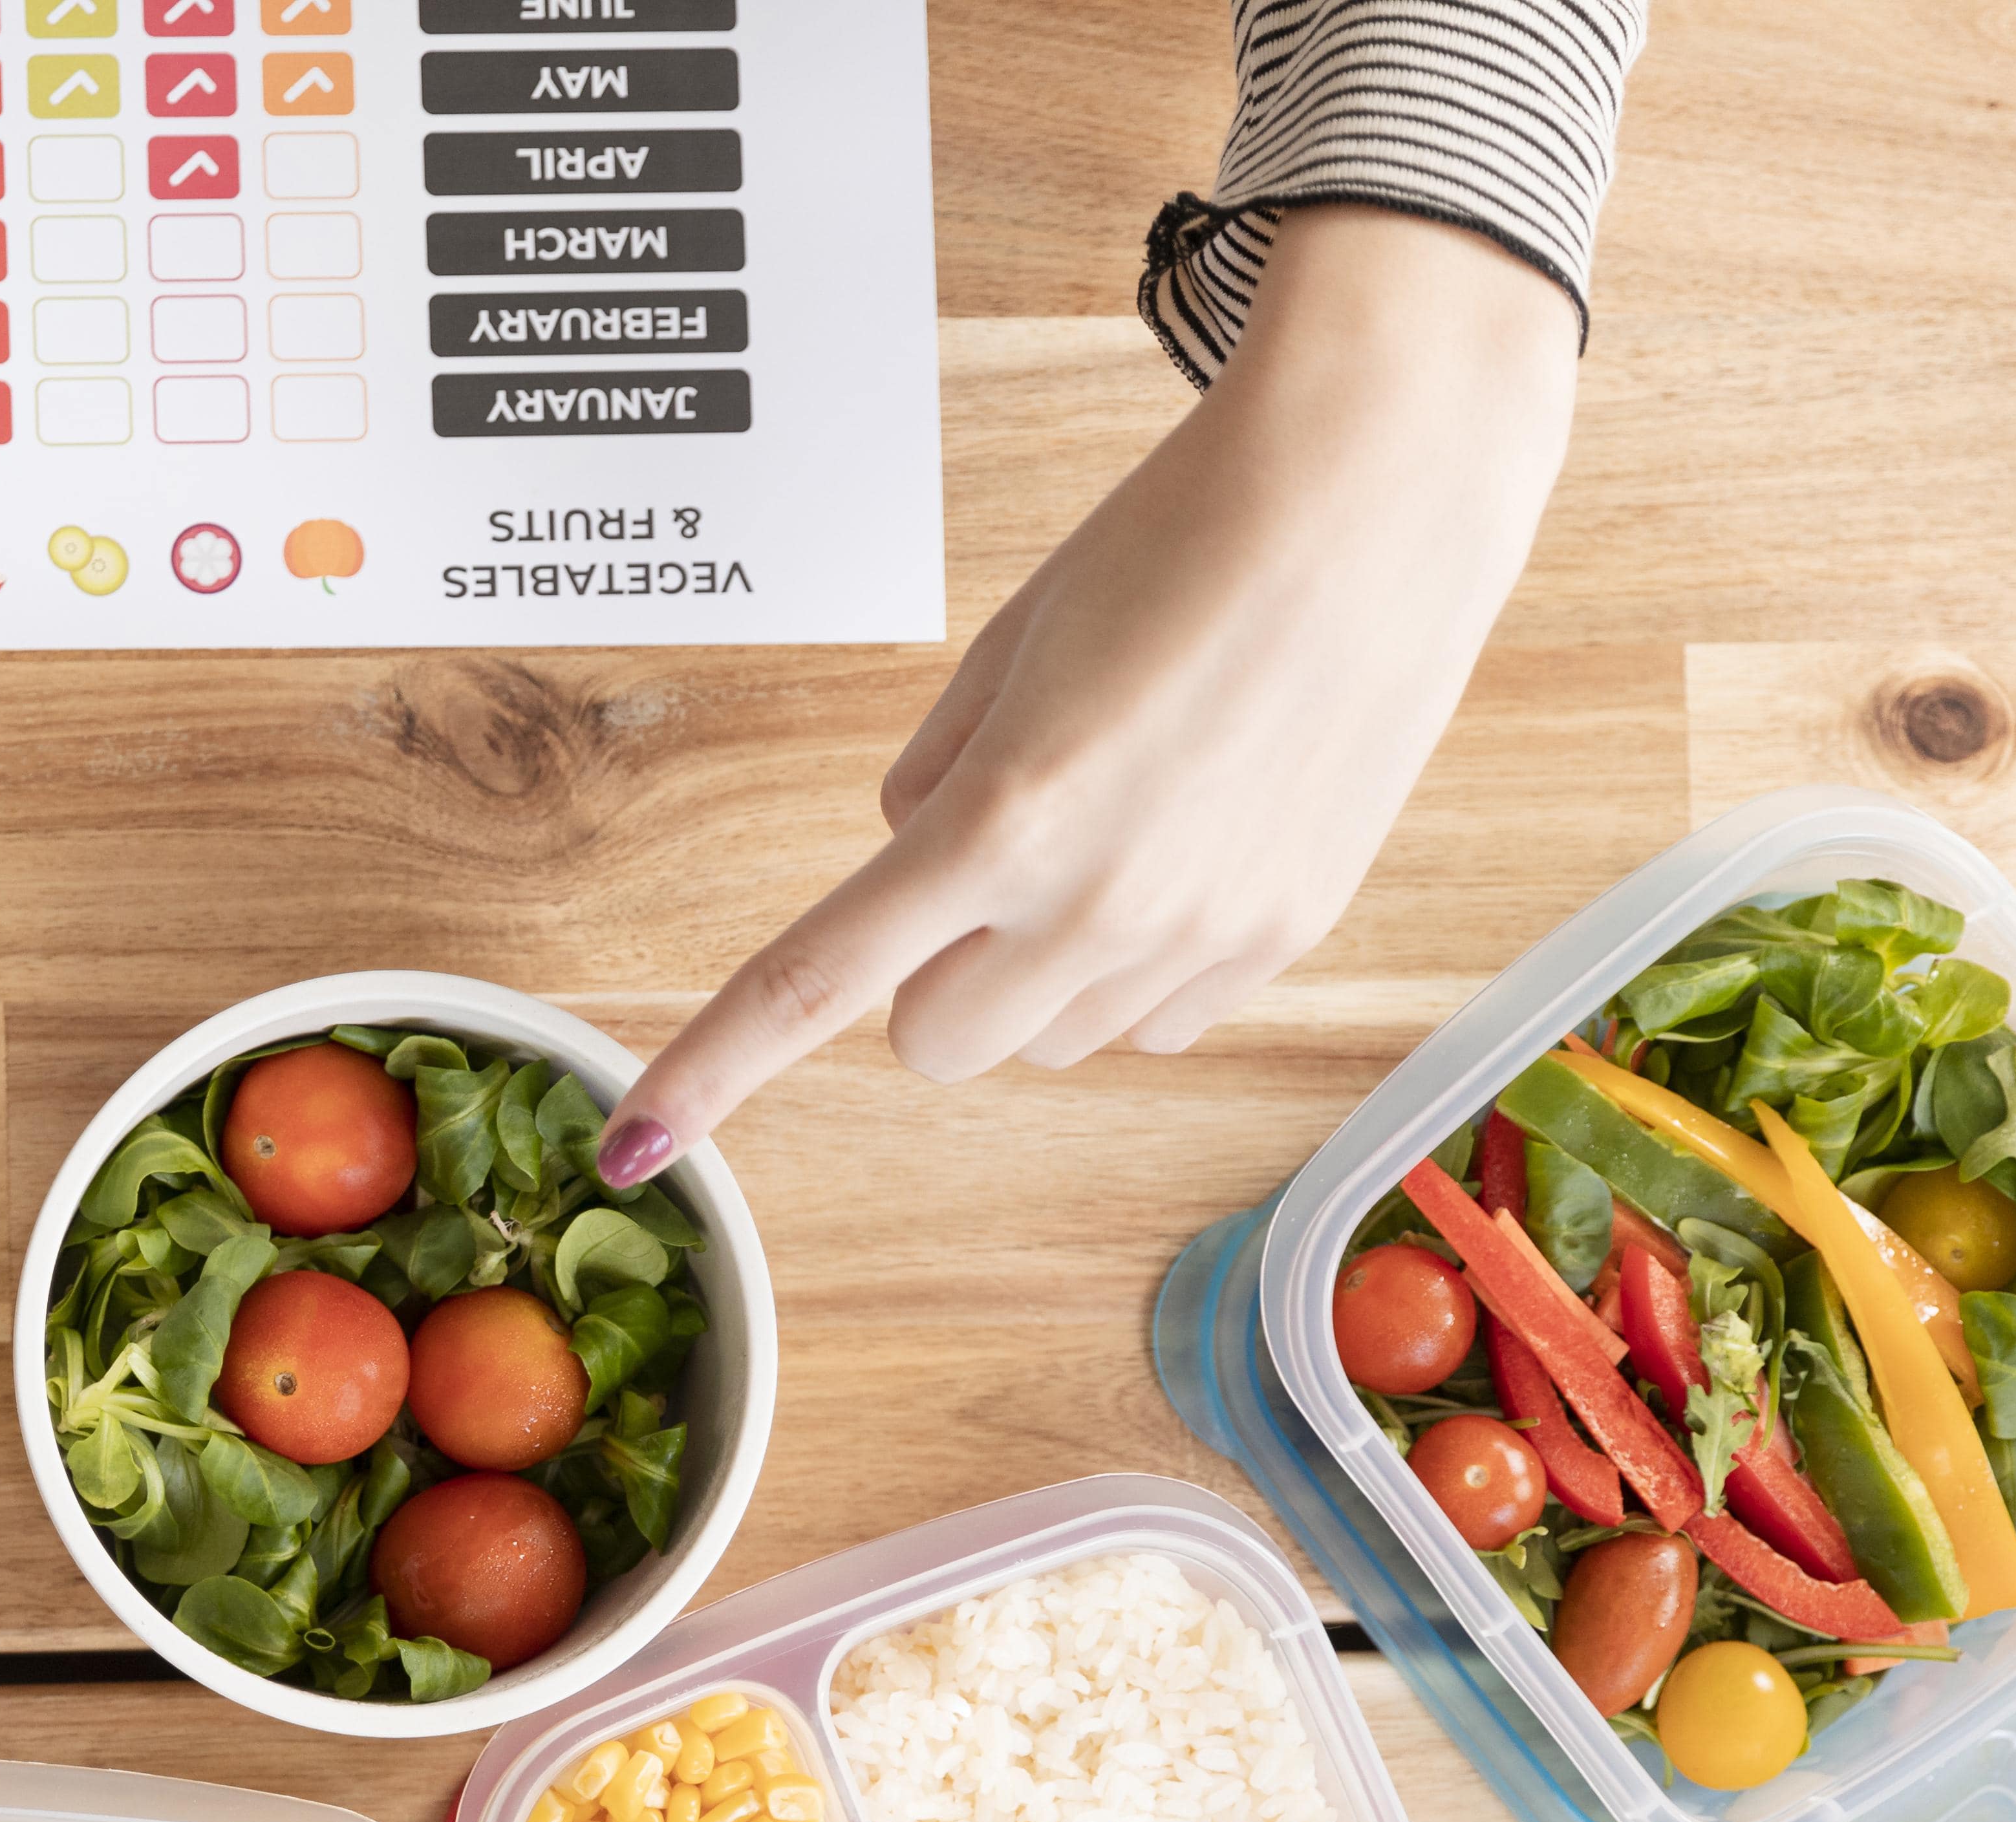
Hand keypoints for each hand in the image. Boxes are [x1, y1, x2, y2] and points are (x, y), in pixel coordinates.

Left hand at [596, 205, 1580, 1184]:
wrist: (1376, 491)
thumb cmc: (1179, 540)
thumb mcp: (1006, 649)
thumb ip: (931, 780)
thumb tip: (910, 866)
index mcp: (998, 820)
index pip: (815, 982)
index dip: (712, 1068)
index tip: (640, 1136)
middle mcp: (1099, 904)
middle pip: (933, 1043)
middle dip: (931, 979)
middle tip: (984, 866)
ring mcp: (1202, 933)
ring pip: (1051, 1043)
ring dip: (1042, 976)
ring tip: (1117, 827)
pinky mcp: (1287, 934)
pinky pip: (1159, 1019)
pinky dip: (1142, 968)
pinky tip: (1190, 845)